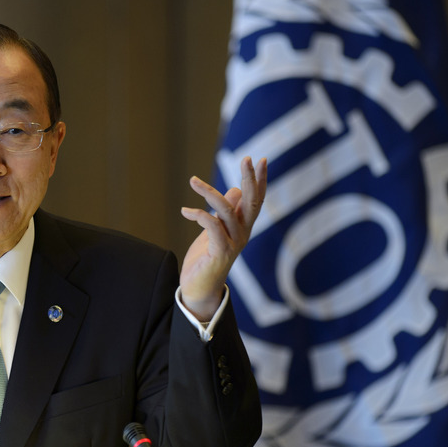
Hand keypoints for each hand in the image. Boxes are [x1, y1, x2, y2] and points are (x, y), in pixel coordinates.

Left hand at [178, 156, 266, 320]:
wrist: (199, 287)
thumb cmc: (207, 257)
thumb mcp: (216, 228)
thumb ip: (226, 210)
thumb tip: (234, 190)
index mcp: (243, 226)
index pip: (256, 200)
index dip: (260, 181)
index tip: (262, 160)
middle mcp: (242, 233)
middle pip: (251, 202)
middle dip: (250, 179)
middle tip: (246, 158)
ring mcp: (233, 243)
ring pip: (227, 210)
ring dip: (209, 192)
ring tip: (193, 180)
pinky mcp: (220, 253)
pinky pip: (212, 226)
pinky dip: (198, 214)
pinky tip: (185, 211)